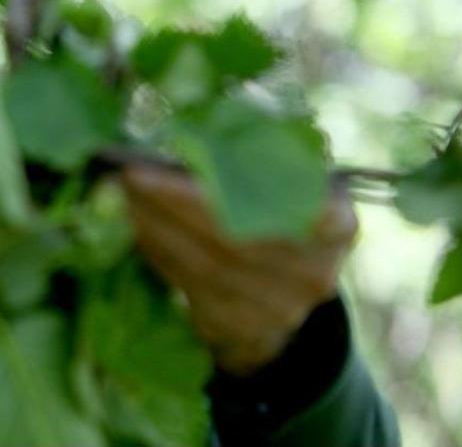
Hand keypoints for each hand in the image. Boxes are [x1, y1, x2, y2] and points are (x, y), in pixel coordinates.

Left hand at [120, 164, 357, 375]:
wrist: (282, 292)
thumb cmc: (277, 216)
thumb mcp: (287, 186)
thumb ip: (254, 162)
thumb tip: (182, 135)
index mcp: (336, 226)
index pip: (288, 203)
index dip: (241, 183)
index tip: (181, 154)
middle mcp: (313, 273)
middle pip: (234, 237)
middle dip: (174, 201)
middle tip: (131, 171)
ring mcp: (278, 308)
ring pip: (205, 266)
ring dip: (156, 225)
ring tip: (124, 192)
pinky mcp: (239, 327)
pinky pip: (188, 286)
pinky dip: (157, 251)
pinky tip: (135, 222)